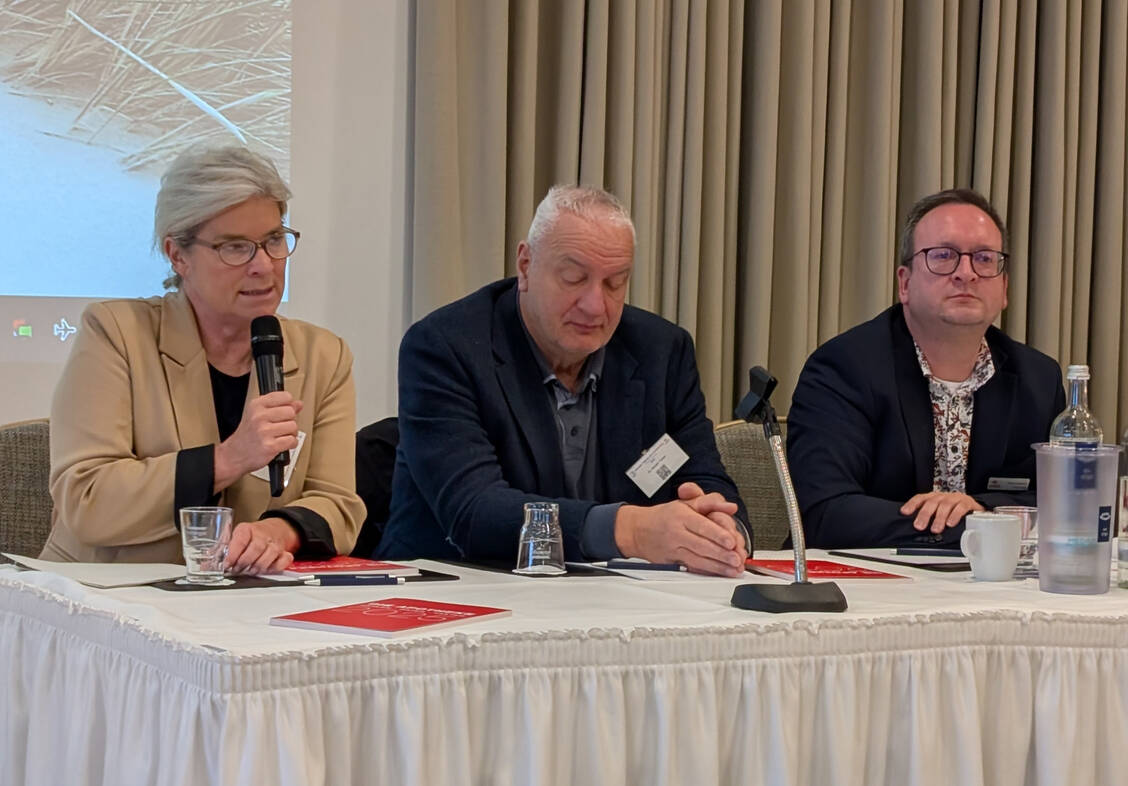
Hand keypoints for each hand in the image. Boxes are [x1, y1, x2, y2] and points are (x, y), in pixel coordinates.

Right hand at [214, 392, 302, 491]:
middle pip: (291, 412)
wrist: (235, 454)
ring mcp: (264, 431)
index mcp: (256, 405)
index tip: (285, 411)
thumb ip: (279, 407)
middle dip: (290, 420)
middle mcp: (259, 417)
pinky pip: (292, 441)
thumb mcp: (258, 414)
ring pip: (293, 426)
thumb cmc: (248, 434)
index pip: (285, 397)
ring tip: (280, 436)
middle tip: (281, 426)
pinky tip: (282, 443)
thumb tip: (298, 404)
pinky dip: (291, 444)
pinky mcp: (270, 446)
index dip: (289, 405)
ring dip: (291, 433)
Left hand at [225, 517, 298, 574]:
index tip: (227, 564)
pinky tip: (266, 569)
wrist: (273, 530)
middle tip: (237, 569)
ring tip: (249, 571)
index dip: (233, 554)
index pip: (240, 540)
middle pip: (255, 548)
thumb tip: (208, 563)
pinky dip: (275, 568)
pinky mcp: (284, 552)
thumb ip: (222, 549)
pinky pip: (283, 561)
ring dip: (257, 567)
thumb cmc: (251, 536)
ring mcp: (275, 543)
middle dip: (244, 562)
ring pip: (269, 556)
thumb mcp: (235, 537)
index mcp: (247, 529)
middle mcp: (262, 535)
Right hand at [614, 483, 747, 576]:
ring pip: (697, 560)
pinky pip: (690, 569)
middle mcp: (676, 533)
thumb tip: (730, 507)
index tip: (732, 542)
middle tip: (737, 560)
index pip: (702, 526)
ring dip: (717, 567)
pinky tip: (718, 574)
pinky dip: (706, 573)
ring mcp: (673, 549)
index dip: (718, 535)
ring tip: (733, 570)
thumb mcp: (686, 502)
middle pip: (701, 545)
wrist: (637, 530)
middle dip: (721, 554)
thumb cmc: (665, 516)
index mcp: (681, 515)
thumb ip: (710, 502)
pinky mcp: (671, 563)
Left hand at [900, 491, 983, 533]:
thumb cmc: (954, 510)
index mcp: (934, 498)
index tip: (904, 512)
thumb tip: (917, 529)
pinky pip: (960, 507)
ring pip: (945, 505)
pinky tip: (951, 523)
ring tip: (935, 529)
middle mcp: (943, 497)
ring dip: (939, 518)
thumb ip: (930, 518)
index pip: (920, 498)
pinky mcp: (967, 502)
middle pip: (932, 502)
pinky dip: (955, 516)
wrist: (975, 507)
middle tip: (919, 526)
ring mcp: (955, 498)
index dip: (912, 504)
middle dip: (924, 515)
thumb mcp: (940, 513)